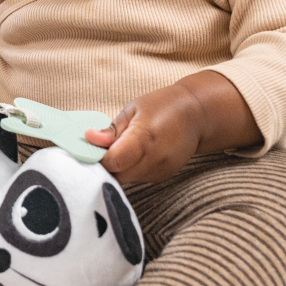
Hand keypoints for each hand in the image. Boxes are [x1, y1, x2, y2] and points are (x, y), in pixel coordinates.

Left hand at [84, 71, 261, 183]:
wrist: (197, 115)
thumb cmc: (163, 106)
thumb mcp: (133, 109)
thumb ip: (112, 130)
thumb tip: (89, 139)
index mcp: (145, 137)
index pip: (113, 161)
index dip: (96, 158)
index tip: (87, 149)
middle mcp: (154, 159)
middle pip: (117, 174)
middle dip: (103, 166)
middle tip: (95, 151)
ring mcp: (160, 170)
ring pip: (126, 180)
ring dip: (115, 169)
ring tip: (114, 150)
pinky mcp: (163, 177)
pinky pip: (136, 179)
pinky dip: (127, 171)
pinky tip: (128, 156)